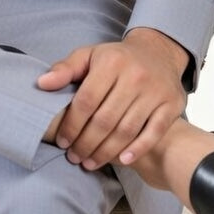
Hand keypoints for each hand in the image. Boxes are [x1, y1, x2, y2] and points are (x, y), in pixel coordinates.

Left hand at [37, 27, 187, 169]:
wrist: (157, 51)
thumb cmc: (116, 58)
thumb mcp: (89, 55)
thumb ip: (65, 69)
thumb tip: (42, 84)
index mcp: (111, 62)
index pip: (86, 101)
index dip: (71, 124)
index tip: (62, 141)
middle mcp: (135, 76)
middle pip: (105, 119)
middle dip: (86, 143)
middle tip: (74, 157)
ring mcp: (155, 91)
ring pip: (126, 130)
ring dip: (106, 151)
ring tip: (90, 162)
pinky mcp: (172, 104)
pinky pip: (154, 132)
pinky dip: (138, 149)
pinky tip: (121, 160)